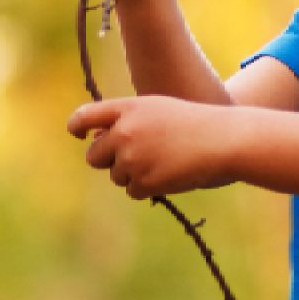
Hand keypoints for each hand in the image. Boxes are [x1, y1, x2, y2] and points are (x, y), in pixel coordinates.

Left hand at [67, 95, 234, 199]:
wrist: (221, 140)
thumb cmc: (190, 123)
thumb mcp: (156, 109)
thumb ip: (124, 120)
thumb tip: (95, 141)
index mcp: (127, 109)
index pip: (84, 117)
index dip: (76, 127)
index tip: (79, 136)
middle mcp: (124, 133)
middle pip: (94, 156)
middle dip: (108, 160)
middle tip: (132, 157)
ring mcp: (133, 158)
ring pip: (116, 176)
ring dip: (132, 174)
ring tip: (162, 161)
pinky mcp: (144, 181)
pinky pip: (132, 190)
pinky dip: (146, 187)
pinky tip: (168, 174)